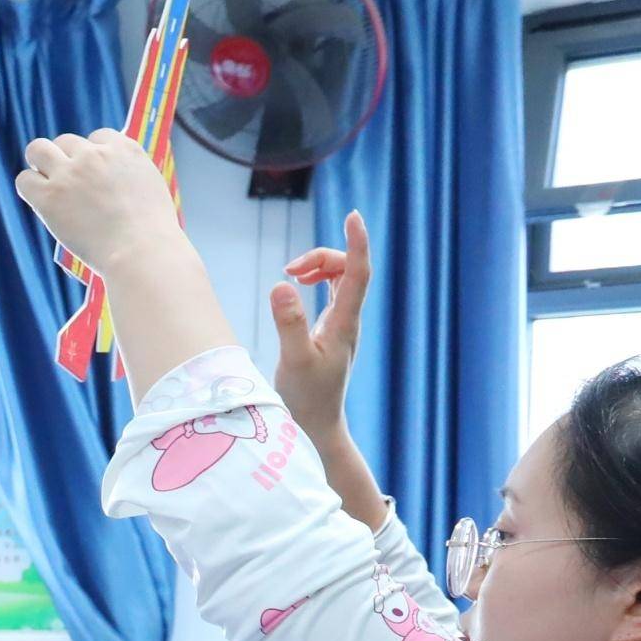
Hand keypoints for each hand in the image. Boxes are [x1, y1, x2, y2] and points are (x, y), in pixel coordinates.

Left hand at [13, 129, 179, 271]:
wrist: (141, 250)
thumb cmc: (151, 231)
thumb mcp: (150, 186)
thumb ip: (127, 173)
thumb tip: (110, 177)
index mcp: (124, 148)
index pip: (97, 136)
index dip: (91, 156)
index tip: (94, 177)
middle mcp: (94, 154)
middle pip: (65, 141)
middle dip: (65, 160)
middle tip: (69, 187)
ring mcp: (70, 173)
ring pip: (37, 150)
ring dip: (39, 165)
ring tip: (48, 188)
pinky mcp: (50, 196)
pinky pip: (24, 180)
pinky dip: (29, 189)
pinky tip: (41, 204)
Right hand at [270, 208, 370, 437]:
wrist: (316, 424)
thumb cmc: (305, 397)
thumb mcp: (293, 360)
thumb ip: (288, 323)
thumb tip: (282, 283)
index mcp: (345, 323)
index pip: (358, 273)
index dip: (357, 243)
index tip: (353, 216)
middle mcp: (349, 319)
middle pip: (348, 269)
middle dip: (322, 256)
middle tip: (289, 269)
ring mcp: (342, 323)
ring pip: (341, 277)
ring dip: (318, 265)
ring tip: (291, 273)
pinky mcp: (332, 329)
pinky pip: (333, 290)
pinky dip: (316, 278)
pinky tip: (298, 283)